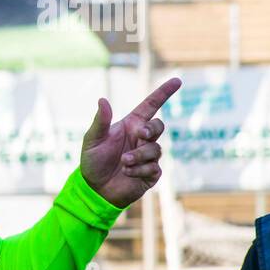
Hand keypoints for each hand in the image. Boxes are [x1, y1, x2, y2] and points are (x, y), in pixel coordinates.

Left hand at [80, 77, 181, 208]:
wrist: (95, 188)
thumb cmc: (93, 161)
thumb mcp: (92, 140)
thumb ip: (100, 121)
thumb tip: (102, 99)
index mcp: (131, 126)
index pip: (151, 106)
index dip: (163, 93)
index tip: (177, 80)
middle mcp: (142, 139)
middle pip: (159, 126)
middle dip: (152, 129)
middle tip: (141, 134)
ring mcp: (149, 156)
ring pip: (156, 149)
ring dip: (139, 155)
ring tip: (123, 161)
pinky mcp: (152, 173)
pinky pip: (153, 167)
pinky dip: (139, 169)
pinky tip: (127, 172)